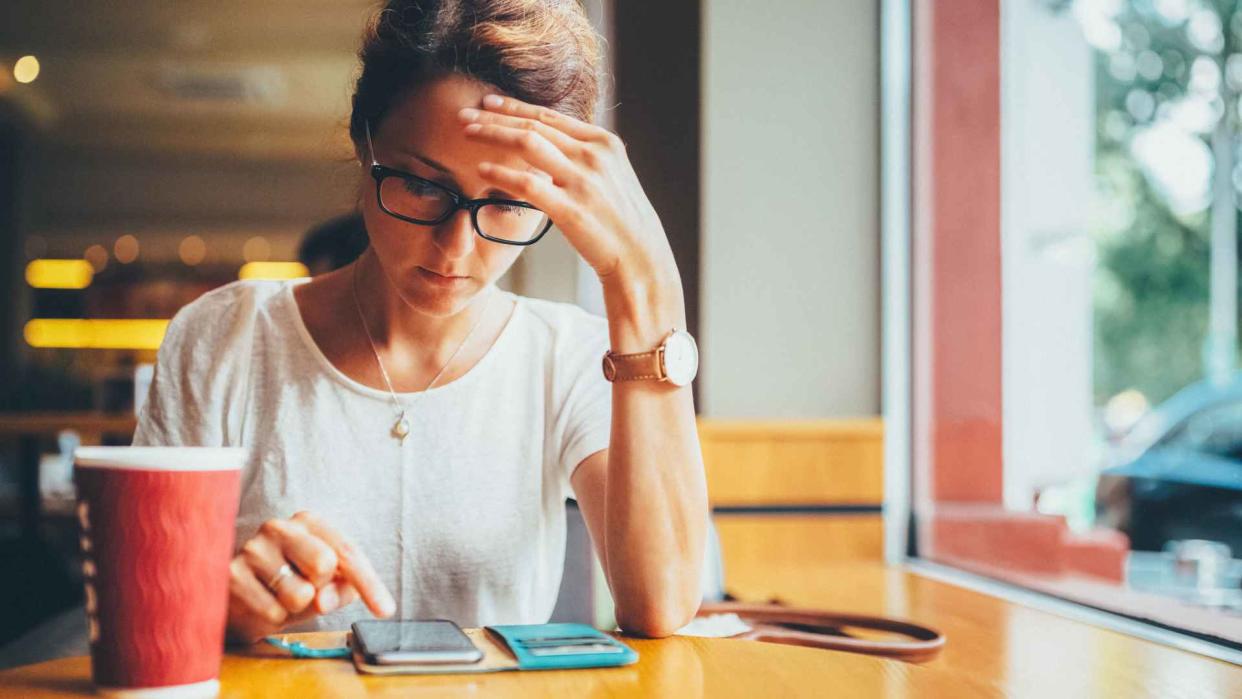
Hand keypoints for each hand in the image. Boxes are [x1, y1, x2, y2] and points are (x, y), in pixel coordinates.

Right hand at [226, 511, 394, 642]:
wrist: (236, 600)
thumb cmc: (288, 586)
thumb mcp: (324, 585)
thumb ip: (340, 589)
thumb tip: (325, 600)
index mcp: (307, 522)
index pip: (347, 551)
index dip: (369, 582)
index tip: (385, 610)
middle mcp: (279, 528)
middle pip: (325, 563)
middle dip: (322, 587)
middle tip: (305, 589)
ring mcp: (253, 550)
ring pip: (300, 594)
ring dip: (295, 608)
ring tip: (279, 598)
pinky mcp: (232, 577)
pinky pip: (273, 613)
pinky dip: (273, 619)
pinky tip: (261, 606)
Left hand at [459, 94, 678, 287]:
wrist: (642, 258)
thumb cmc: (622, 222)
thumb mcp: (611, 177)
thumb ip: (584, 158)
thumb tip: (552, 146)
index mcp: (604, 143)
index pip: (550, 117)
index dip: (516, 107)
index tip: (490, 103)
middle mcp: (593, 155)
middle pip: (534, 125)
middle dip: (494, 117)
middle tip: (464, 113)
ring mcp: (583, 181)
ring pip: (527, 143)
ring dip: (492, 134)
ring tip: (465, 133)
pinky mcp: (570, 209)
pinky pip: (526, 183)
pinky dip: (500, 173)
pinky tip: (481, 170)